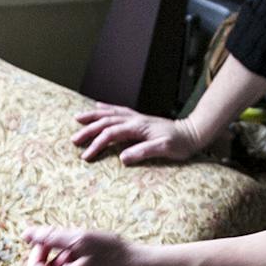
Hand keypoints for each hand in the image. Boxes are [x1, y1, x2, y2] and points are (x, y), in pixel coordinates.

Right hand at [72, 103, 200, 163]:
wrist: (192, 133)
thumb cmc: (179, 144)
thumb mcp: (164, 150)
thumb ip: (143, 152)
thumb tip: (122, 158)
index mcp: (138, 127)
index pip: (111, 134)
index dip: (97, 144)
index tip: (86, 156)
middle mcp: (134, 119)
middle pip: (106, 122)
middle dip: (88, 130)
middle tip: (73, 140)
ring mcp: (136, 117)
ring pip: (109, 113)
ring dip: (93, 116)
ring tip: (77, 119)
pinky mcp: (139, 119)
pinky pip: (118, 110)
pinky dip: (106, 108)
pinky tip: (98, 106)